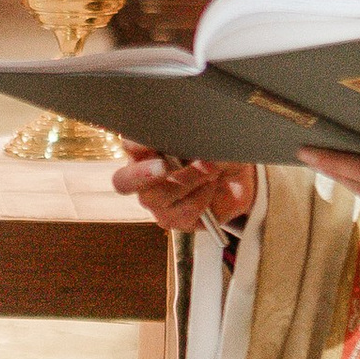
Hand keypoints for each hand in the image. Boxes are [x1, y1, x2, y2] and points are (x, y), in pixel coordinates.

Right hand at [110, 150, 258, 235]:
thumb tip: (193, 149)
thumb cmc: (216, 151)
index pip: (128, 146)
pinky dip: (204, 195)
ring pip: (159, 197)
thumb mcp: (211, 138)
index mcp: (145, 150)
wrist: (236, 178)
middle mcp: (143, 177)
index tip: (148, 140)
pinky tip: (212, 185)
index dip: (134, 143)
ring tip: (212, 169)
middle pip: (124, 182)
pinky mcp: (173, 220)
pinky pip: (184, 212)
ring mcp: (155, 202)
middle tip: (164, 166)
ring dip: (189, 180)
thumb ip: (196, 139)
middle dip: (143, 173)